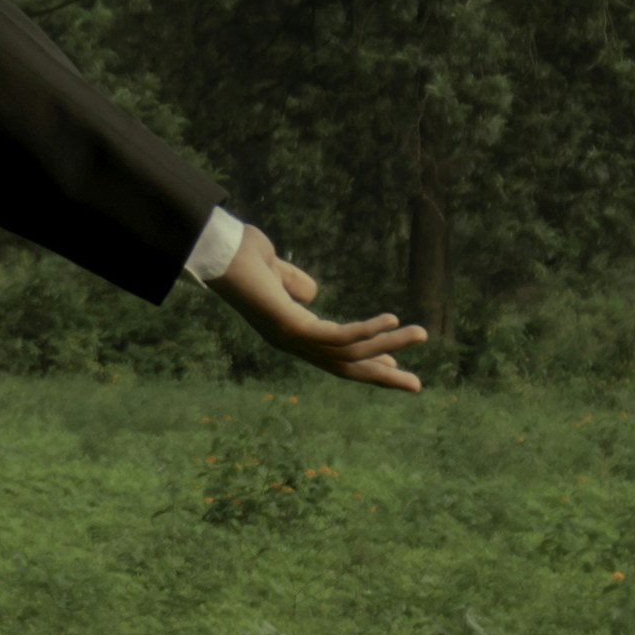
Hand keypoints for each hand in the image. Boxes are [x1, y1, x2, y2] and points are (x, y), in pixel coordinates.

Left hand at [208, 224, 424, 396]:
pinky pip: (336, 337)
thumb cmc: (240, 256)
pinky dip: (365, 331)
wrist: (214, 248)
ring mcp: (289, 337)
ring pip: (348, 353)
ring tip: (421, 334)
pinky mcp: (289, 326)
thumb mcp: (274, 270)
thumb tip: (312, 294)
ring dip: (388, 346)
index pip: (335, 355)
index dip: (366, 361)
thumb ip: (293, 283)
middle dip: (382, 377)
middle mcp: (291, 342)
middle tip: (416, 386)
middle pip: (345, 367)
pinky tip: (391, 321)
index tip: (394, 366)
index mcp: (290, 332)